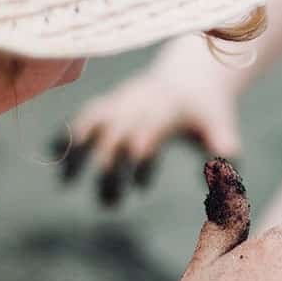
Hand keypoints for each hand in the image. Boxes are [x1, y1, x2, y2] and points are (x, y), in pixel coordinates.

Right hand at [50, 67, 239, 205]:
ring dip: (77, 151)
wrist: (190, 75)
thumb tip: (227, 171)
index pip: (148, 134)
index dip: (140, 160)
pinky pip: (83, 115)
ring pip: (91, 122)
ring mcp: (120, 101)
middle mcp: (139, 103)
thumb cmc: (206, 108)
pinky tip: (53, 155)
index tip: (139, 188)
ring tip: (66, 183)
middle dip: (108, 170)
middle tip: (111, 206)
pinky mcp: (109, 102)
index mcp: (166, 110)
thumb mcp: (219, 124)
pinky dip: (67, 132)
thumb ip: (223, 146)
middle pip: (116, 135)